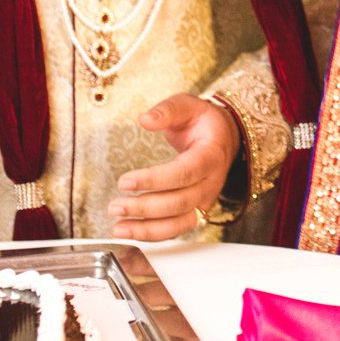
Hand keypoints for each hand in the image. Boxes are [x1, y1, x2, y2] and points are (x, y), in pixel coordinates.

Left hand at [107, 94, 239, 240]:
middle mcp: (211, 182)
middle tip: (115, 206)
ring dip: (147, 229)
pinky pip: (176, 229)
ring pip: (178, 223)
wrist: (224, 137)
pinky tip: (131, 231)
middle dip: (144, 207)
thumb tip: (145, 119)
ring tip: (118, 226)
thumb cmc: (203, 122)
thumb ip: (167, 110)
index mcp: (211, 154)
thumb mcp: (188, 105)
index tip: (124, 181)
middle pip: (179, 202)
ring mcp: (205, 201)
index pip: (184, 172)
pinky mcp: (196, 212)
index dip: (154, 180)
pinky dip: (153, 235)